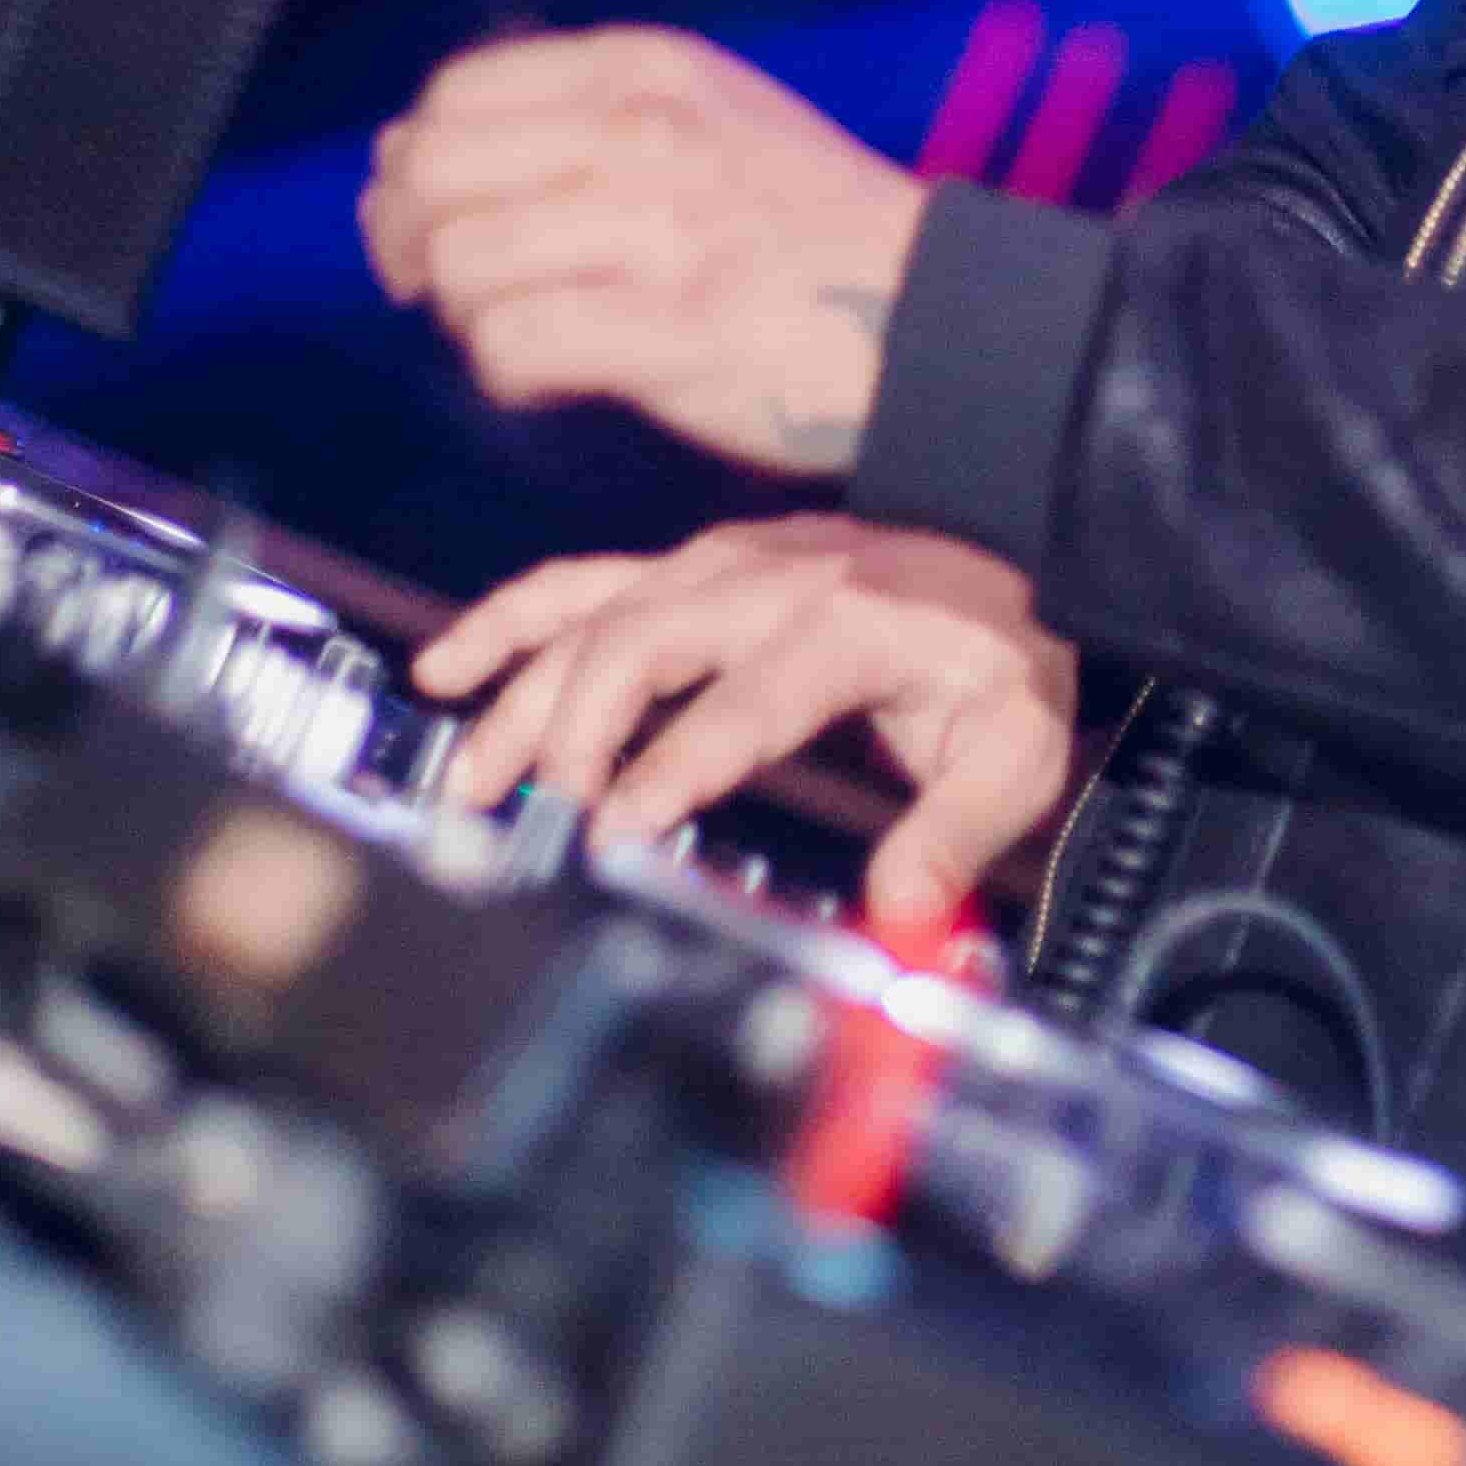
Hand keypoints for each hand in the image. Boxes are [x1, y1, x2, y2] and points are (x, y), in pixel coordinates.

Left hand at [361, 25, 926, 478]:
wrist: (939, 316)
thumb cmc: (805, 230)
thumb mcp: (704, 117)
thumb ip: (575, 118)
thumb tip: (406, 154)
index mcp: (649, 70)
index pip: (458, 93)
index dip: (413, 164)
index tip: (420, 219)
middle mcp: (650, 133)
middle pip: (436, 173)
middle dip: (408, 243)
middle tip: (434, 292)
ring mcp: (666, 229)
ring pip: (464, 263)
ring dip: (467, 316)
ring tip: (519, 334)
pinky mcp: (678, 329)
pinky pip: (518, 344)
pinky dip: (509, 373)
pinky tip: (549, 379)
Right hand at [417, 517, 1076, 931]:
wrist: (1011, 553)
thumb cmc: (1005, 658)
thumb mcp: (1018, 744)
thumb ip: (961, 827)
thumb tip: (902, 912)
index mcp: (847, 626)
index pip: (742, 702)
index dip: (673, 768)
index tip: (617, 837)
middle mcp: (766, 582)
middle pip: (639, 645)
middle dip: (576, 734)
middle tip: (541, 822)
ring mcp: (717, 563)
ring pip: (593, 616)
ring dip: (521, 693)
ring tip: (470, 777)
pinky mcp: (689, 564)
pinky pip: (581, 582)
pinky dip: (507, 620)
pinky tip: (448, 669)